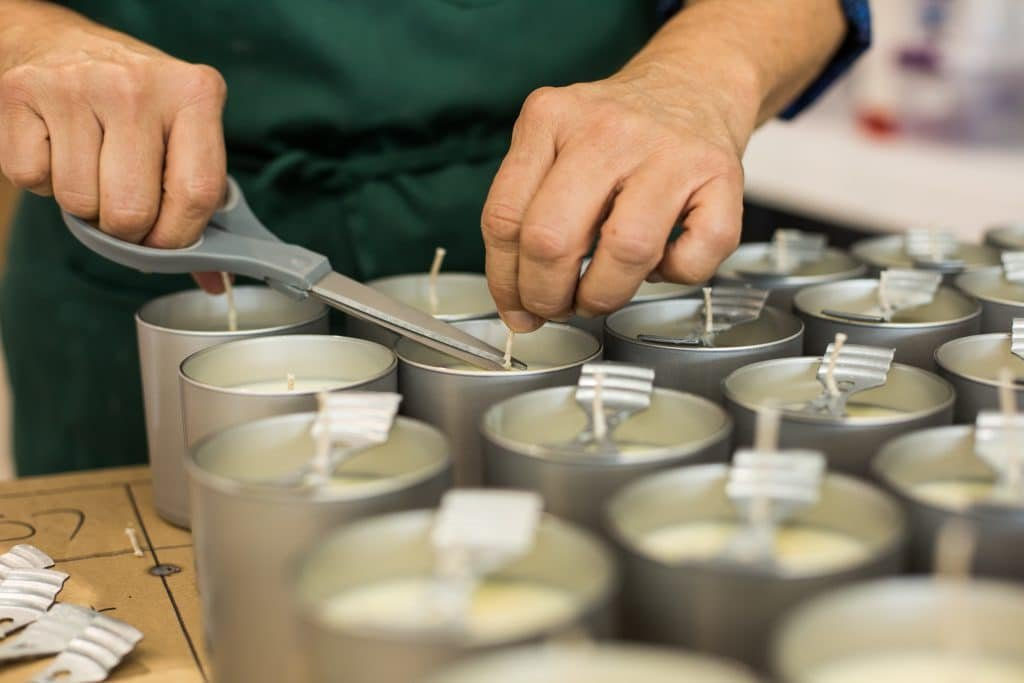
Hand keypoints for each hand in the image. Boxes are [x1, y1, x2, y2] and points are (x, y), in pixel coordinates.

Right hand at [0, 7, 228, 289]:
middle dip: (127, 228)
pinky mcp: (20, 93)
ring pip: (79, 203)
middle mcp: (137, 86)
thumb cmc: (137, 105)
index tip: (165, 241)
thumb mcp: (184, 134)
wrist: (61, 42)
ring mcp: (75, 86)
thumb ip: (202, 202)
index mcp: (195, 95)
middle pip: (132, 212)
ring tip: (92, 166)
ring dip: (85, 204)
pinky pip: (33, 180)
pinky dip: (45, 180)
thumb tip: (215, 281)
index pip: (197, 195)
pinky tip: (59, 148)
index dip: (179, 236)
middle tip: (125, 204)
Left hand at [482, 64, 754, 331]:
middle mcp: (606, 129)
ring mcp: (668, 150)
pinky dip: (675, 276)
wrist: (694, 82)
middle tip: (557, 308)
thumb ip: (526, 212)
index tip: (517, 307)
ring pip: (625, 250)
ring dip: (604, 295)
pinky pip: (695, 254)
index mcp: (550, 118)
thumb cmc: (618, 132)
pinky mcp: (721, 173)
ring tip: (601, 294)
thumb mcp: (554, 145)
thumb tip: (518, 304)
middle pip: (552, 238)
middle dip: (546, 296)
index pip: (504, 218)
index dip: (505, 282)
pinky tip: (662, 262)